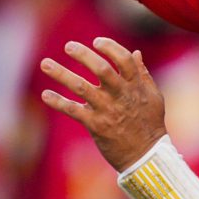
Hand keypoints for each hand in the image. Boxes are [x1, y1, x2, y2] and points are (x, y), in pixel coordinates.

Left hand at [39, 37, 167, 170]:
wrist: (146, 156)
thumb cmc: (150, 124)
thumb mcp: (153, 97)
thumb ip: (142, 74)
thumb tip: (135, 52)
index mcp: (135, 86)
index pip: (123, 59)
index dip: (110, 47)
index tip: (96, 42)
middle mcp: (120, 95)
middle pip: (101, 69)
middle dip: (83, 55)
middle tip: (68, 46)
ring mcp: (107, 110)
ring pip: (81, 87)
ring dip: (61, 74)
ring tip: (45, 64)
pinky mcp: (96, 125)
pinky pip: (73, 111)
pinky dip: (58, 102)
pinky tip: (45, 95)